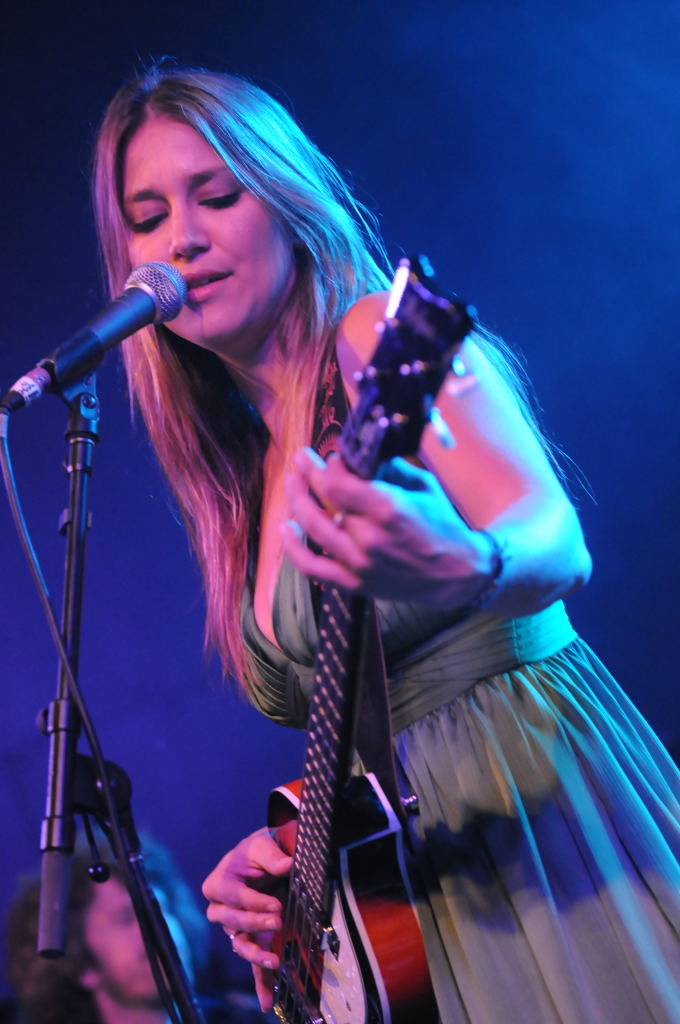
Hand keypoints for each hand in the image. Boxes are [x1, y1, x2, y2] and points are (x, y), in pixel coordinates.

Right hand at [202, 828, 291, 1010]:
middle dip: (255, 923)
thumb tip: (287, 865)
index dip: (253, 902)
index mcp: (218, 883)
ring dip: (255, 955)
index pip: (233, 896)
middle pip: (232, 922)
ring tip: (274, 961)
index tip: (276, 904)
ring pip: (239, 945)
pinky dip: (259, 983)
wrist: (262, 861)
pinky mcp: (250, 940)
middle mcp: (220, 909)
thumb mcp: (262, 846)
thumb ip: (272, 856)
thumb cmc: (259, 852)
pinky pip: (250, 964)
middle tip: (278, 920)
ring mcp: (235, 928)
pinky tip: (267, 1001)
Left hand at [281, 447, 491, 605]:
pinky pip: (313, 568)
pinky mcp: (355, 584)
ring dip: (297, 502)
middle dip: (307, 476)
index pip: (337, 484)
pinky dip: (293, 549)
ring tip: (292, 483)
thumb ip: (388, 469)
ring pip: (313, 530)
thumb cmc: (442, 524)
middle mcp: (370, 538)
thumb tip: (358, 453)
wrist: (458, 573)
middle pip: (322, 504)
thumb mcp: (422, 487)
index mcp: (389, 509)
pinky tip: (285, 529)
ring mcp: (360, 564)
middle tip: (301, 459)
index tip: (324, 456)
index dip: (324, 467)